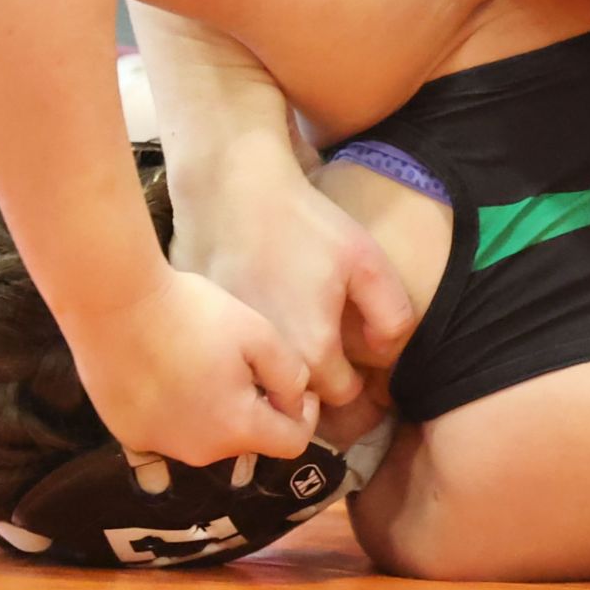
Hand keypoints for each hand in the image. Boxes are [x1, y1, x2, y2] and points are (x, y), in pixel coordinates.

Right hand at [66, 273, 319, 465]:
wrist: (113, 303)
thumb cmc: (192, 313)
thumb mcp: (258, 334)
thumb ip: (289, 375)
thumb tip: (296, 402)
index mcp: (238, 430)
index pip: (292, 443)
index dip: (304, 413)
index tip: (295, 384)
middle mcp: (199, 452)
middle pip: (247, 439)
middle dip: (257, 408)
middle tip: (245, 362)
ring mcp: (159, 447)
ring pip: (207, 436)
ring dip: (216, 409)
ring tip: (203, 362)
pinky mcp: (128, 435)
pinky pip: (169, 431)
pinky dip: (178, 410)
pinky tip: (167, 371)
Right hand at [172, 157, 413, 409]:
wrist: (231, 191)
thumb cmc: (302, 223)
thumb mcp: (366, 260)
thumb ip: (391, 316)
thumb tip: (382, 352)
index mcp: (313, 352)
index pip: (344, 396)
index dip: (352, 374)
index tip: (348, 348)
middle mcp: (266, 367)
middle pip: (299, 398)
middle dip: (312, 382)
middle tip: (315, 338)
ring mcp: (225, 354)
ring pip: (259, 385)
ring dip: (272, 373)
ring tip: (282, 328)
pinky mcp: (198, 337)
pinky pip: (223, 363)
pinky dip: (234, 354)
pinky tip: (246, 316)